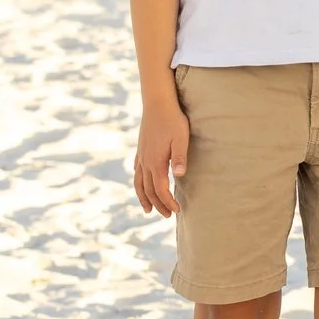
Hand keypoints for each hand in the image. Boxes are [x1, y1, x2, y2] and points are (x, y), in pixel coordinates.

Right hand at [134, 100, 189, 214]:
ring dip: (143, 197)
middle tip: (167, 215)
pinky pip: (137, 171)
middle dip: (158, 204)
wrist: (157, 103)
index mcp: (156, 162)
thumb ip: (180, 157)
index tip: (177, 211)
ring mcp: (141, 156)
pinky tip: (141, 183)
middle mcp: (145, 162)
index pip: (160, 189)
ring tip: (148, 209)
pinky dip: (139, 181)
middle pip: (148, 190)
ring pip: (139, 182)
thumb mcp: (181, 138)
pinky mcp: (141, 149)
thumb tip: (179, 175)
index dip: (168, 202)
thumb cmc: (173, 120)